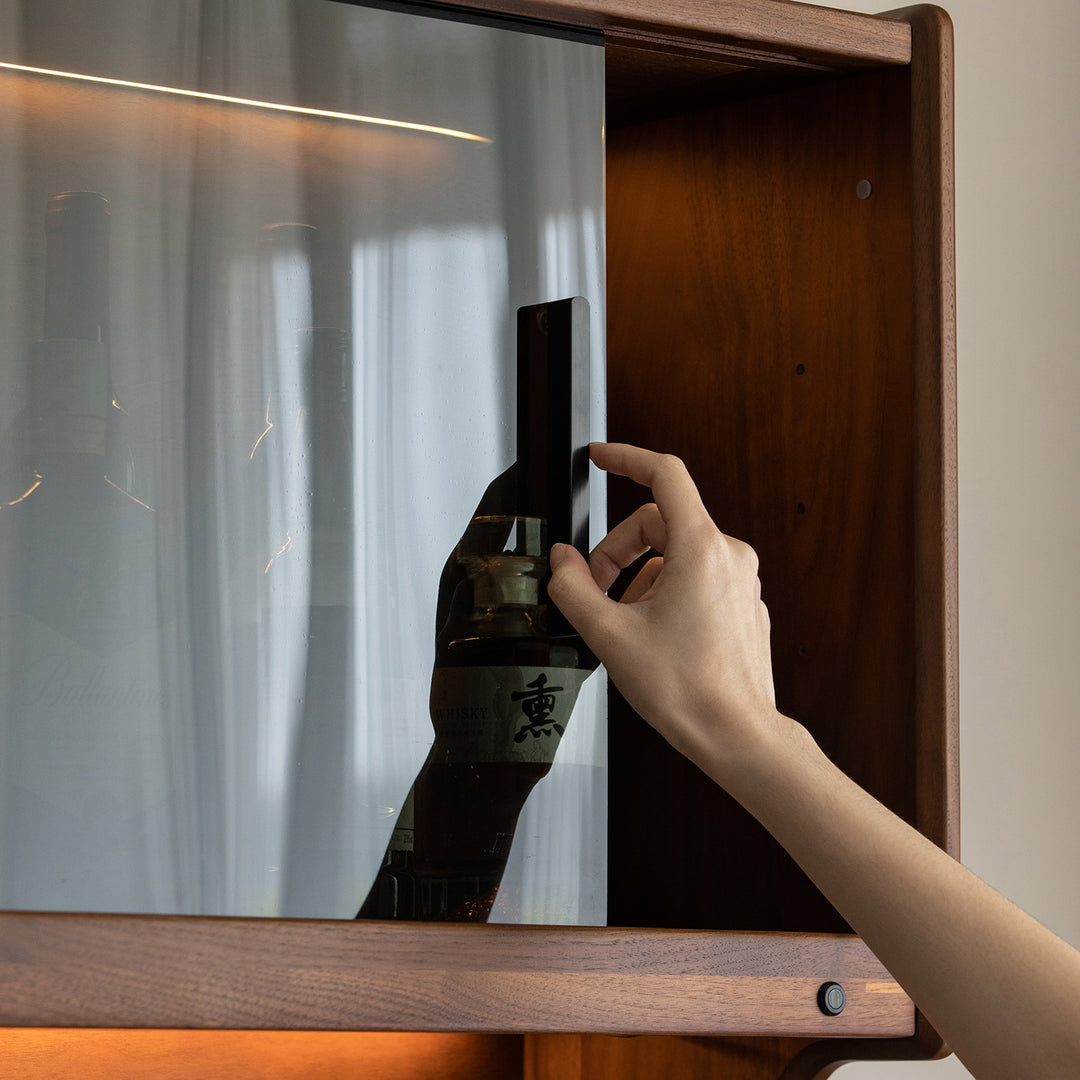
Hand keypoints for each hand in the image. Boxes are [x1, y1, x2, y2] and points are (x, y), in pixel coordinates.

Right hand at [547, 442, 785, 784]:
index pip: (664, 474)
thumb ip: (574, 588)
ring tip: (623, 622)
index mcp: (700, 548)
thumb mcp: (609, 635)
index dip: (626, 458)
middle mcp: (728, 555)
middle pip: (659, 522)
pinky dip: (665, 591)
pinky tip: (651, 634)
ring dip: (639, 576)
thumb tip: (562, 561)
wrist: (736, 735)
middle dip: (618, 550)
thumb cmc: (685, 690)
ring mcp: (740, 580)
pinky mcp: (743, 604)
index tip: (600, 456)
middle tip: (594, 591)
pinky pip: (696, 577)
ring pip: (676, 553)